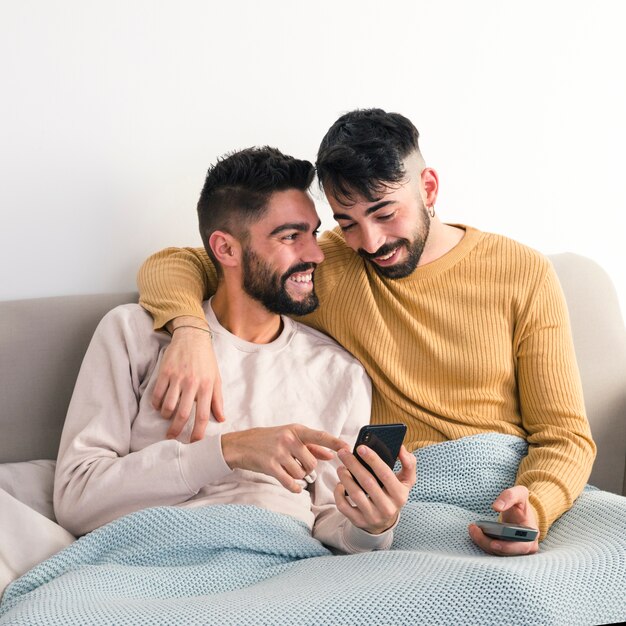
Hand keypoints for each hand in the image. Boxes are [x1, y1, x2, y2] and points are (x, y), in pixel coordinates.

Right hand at [152, 316, 224, 441]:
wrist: (192, 337)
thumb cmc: (206, 360)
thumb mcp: (216, 378)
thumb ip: (217, 399)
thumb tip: (221, 418)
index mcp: (206, 386)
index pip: (203, 415)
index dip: (198, 432)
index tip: (194, 442)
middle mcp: (192, 383)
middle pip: (183, 414)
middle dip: (177, 430)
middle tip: (172, 437)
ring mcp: (177, 378)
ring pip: (168, 405)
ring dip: (166, 416)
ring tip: (167, 417)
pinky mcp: (165, 372)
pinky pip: (157, 394)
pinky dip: (156, 404)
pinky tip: (159, 405)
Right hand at [221, 424, 348, 492]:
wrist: (241, 445)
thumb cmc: (269, 439)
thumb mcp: (290, 436)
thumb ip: (312, 446)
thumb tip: (331, 454)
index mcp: (296, 430)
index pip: (320, 436)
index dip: (335, 443)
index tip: (348, 449)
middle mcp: (289, 439)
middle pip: (312, 463)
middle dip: (308, 468)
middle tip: (297, 465)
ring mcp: (279, 452)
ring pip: (301, 473)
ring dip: (298, 476)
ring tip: (287, 469)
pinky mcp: (270, 466)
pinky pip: (290, 482)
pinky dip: (293, 486)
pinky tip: (291, 485)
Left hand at [334, 445, 415, 534]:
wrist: (385, 522)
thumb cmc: (394, 494)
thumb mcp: (406, 481)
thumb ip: (409, 463)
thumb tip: (401, 449)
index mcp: (400, 495)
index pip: (385, 474)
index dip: (373, 459)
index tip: (361, 447)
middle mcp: (387, 508)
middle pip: (367, 482)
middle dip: (353, 464)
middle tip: (343, 452)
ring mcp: (372, 516)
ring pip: (355, 494)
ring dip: (345, 478)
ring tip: (341, 467)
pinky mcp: (359, 522)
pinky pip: (344, 507)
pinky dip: (338, 494)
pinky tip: (340, 484)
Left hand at [468, 485, 539, 554]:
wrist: (521, 512)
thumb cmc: (521, 504)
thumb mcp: (519, 493)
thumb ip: (509, 496)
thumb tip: (497, 507)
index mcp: (531, 535)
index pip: (522, 546)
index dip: (507, 547)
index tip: (493, 543)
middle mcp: (525, 546)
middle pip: (505, 552)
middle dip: (487, 543)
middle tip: (474, 530)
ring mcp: (515, 550)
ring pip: (497, 552)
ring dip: (482, 542)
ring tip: (472, 529)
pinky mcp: (505, 550)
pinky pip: (493, 550)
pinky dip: (483, 542)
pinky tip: (475, 532)